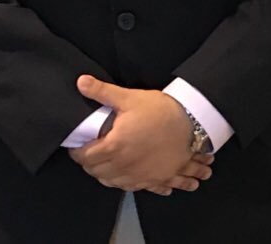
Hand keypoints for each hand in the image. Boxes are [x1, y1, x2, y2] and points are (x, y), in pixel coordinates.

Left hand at [68, 75, 210, 192]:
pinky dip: (126, 184)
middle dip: (90, 164)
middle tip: (90, 154)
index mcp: (114, 146)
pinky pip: (134, 188)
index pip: (85, 157)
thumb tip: (81, 82)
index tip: (78, 146)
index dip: (77, 151)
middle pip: (96, 172)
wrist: (193, 121)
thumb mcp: (130, 97)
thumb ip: (102, 92)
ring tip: (105, 166)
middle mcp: (124, 165)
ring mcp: (140, 175)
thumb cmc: (162, 110)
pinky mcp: (154, 179)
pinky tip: (127, 178)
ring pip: (112, 183)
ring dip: (105, 176)